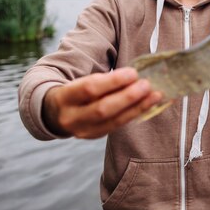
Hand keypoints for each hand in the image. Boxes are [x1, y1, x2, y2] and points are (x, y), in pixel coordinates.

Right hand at [42, 67, 162, 138]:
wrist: (54, 112)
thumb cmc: (74, 91)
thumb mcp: (80, 81)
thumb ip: (103, 80)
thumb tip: (135, 75)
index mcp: (65, 97)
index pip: (90, 89)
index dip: (113, 81)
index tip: (133, 72)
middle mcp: (72, 117)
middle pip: (102, 109)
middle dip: (128, 97)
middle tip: (147, 85)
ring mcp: (83, 131)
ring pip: (113, 121)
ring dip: (137, 107)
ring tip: (155, 95)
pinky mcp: (94, 136)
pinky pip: (118, 126)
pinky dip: (134, 114)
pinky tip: (148, 105)